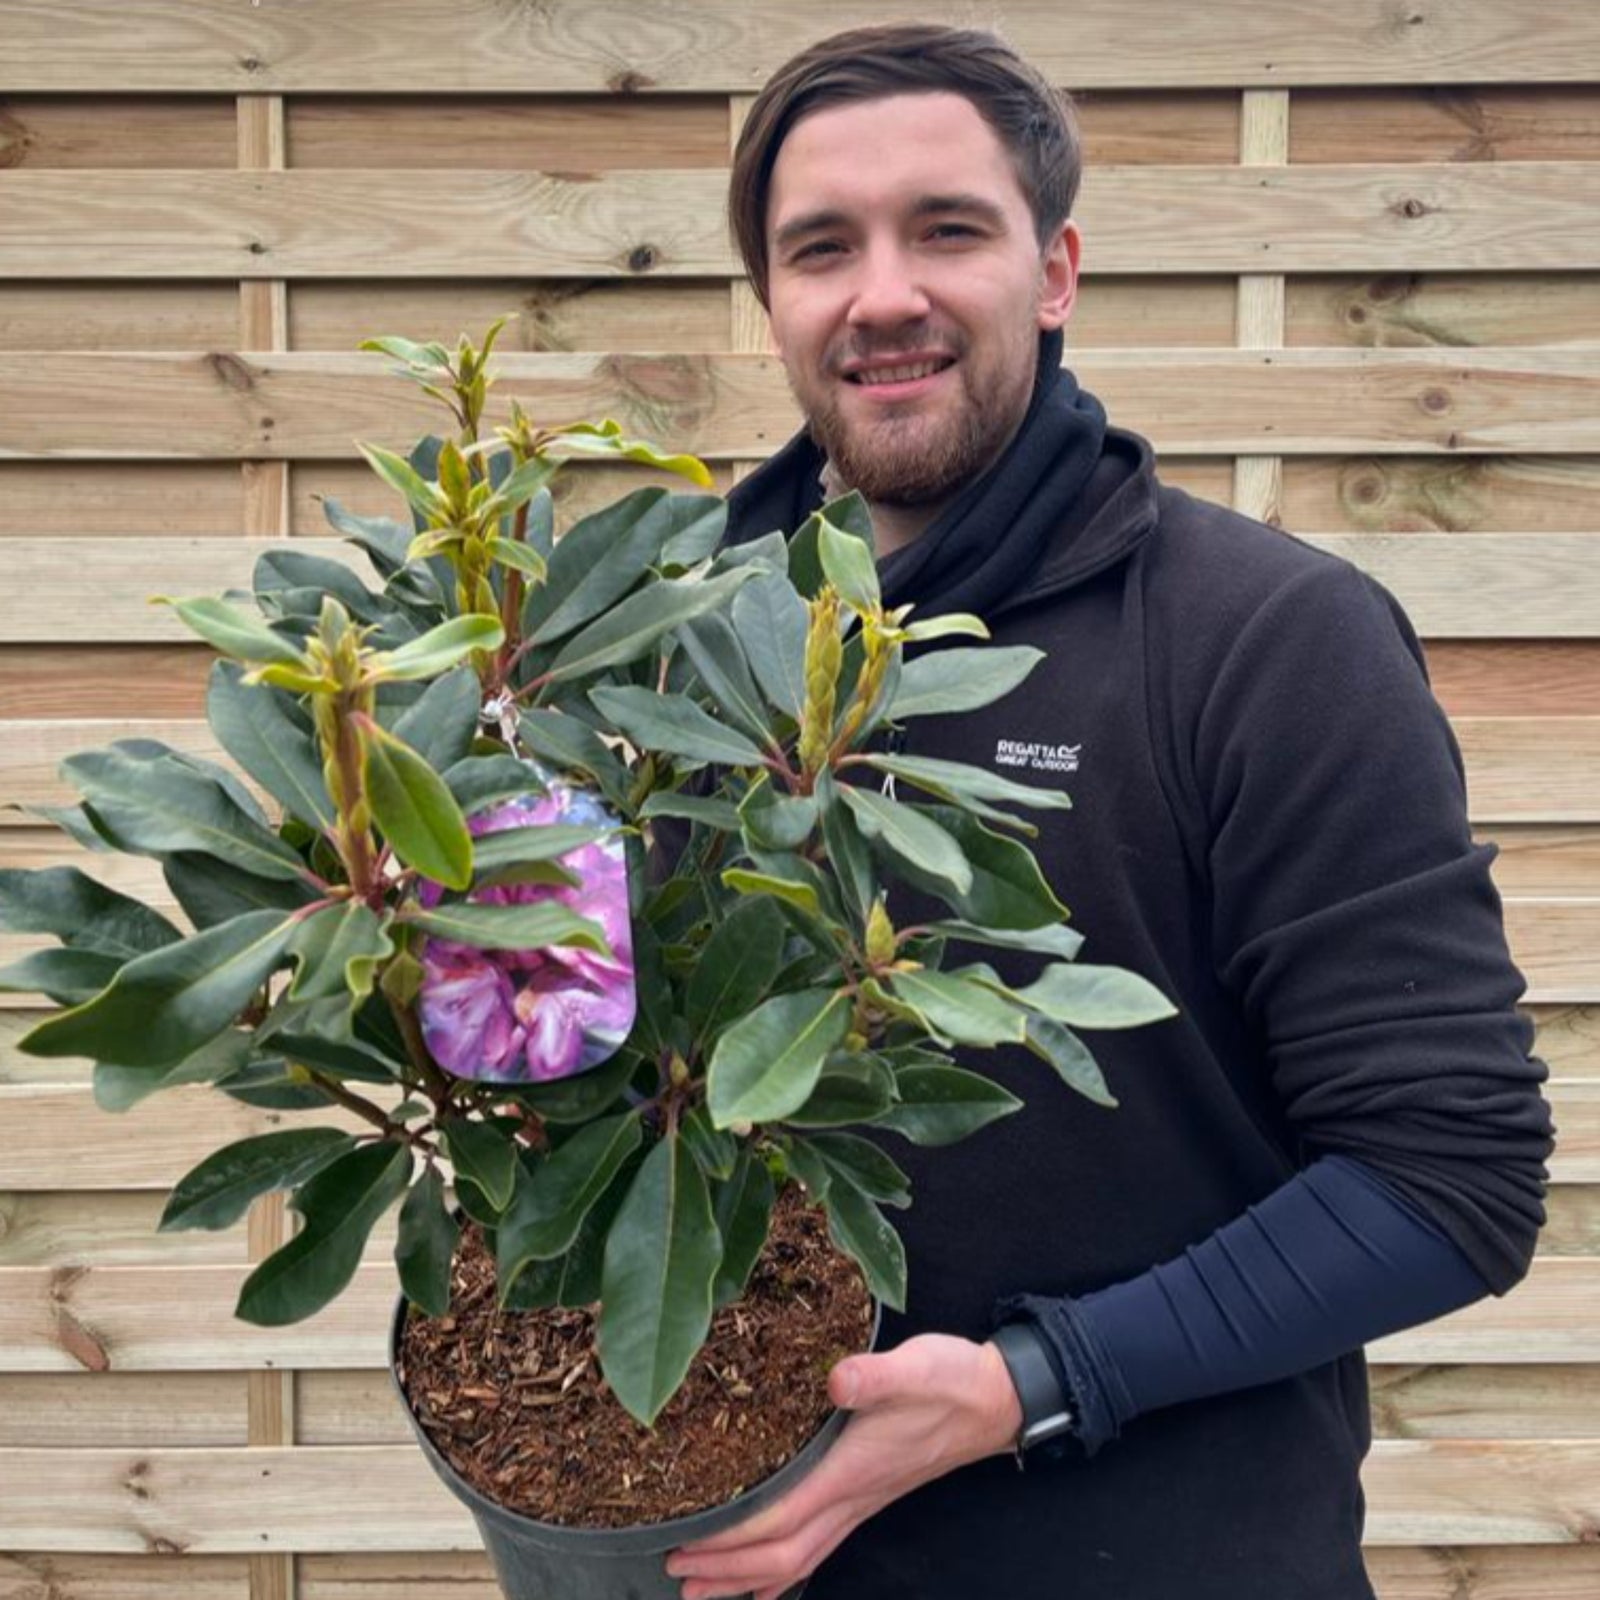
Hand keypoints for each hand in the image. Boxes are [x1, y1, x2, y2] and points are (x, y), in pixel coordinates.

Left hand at [665, 1333, 1021, 1599]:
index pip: (781, 1520)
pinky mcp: (868, 1493)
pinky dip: (787, 1568)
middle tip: (677, 1574)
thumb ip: (874, 1376)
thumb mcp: (914, 1367)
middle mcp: (853, 1497)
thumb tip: (835, 1380)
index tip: (685, 1543)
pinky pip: (820, 1544)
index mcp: (851, 1471)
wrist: (995, 1399)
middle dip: (727, 1570)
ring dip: (748, 1577)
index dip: (731, 1539)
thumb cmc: (951, 1380)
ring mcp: (862, 1501)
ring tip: (703, 1586)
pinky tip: (769, 1577)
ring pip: (800, 1558)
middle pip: (782, 1555)